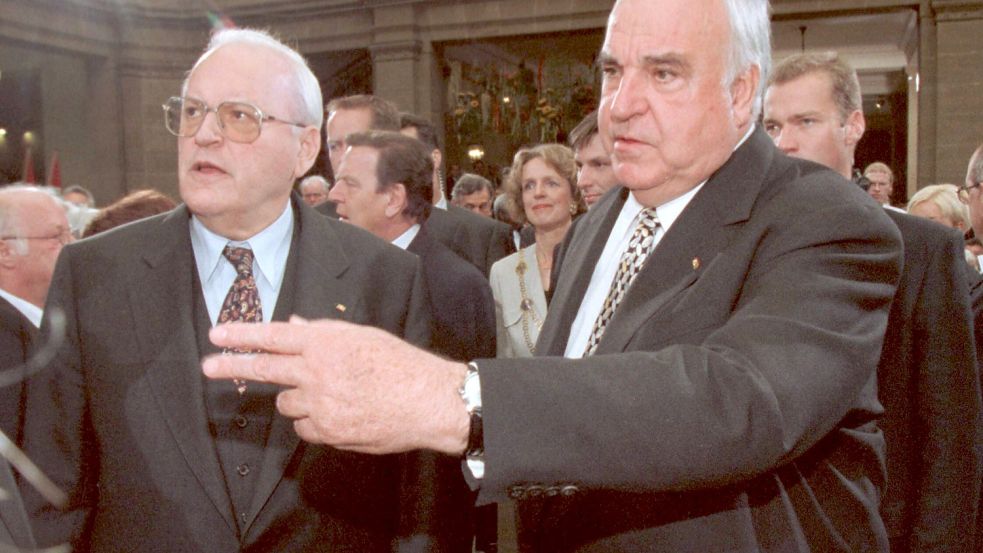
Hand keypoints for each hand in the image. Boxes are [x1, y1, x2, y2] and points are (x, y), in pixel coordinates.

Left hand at [202, 316, 469, 454]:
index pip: (273, 336)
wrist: (427, 401)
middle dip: (232, 365)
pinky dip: (316, 422)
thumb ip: (323, 333)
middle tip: (209, 366)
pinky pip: (305, 427)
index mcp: (326, 342)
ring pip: (286, 403)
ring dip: (298, 399)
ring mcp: (321, 403)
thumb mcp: (362, 337)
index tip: (218, 334)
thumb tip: (292, 327)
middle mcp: (317, 371)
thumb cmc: (400, 364)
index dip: (243, 335)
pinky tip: (341, 414)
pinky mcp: (328, 431)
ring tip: (332, 396)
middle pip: (264, 368)